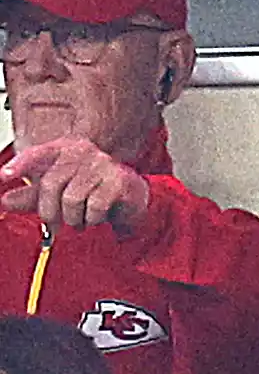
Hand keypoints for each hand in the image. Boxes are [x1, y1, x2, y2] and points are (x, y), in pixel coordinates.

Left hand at [0, 137, 149, 230]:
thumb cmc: (92, 190)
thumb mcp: (57, 192)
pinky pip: (93, 207)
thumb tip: (5, 201)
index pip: (38, 154)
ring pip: (71, 198)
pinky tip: (97, 215)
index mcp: (64, 150)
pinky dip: (92, 218)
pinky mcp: (118, 181)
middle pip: (50, 183)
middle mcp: (83, 152)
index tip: (3, 175)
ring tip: (81, 217)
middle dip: (49, 211)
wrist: (131, 196)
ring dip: (74, 218)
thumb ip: (31, 196)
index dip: (20, 165)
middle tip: (54, 222)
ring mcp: (102, 165)